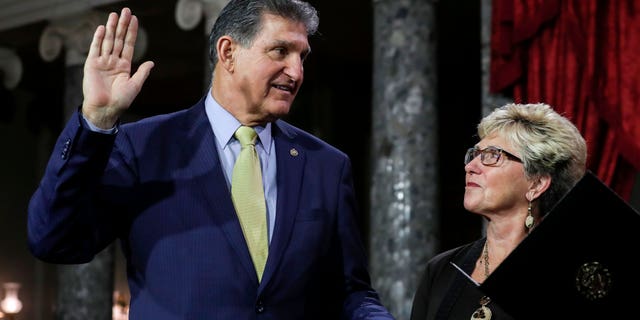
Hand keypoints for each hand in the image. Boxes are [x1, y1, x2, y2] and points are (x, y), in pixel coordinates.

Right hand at [81, 7, 153, 128]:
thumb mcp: (135, 85)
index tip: (134, 19)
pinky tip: (101, 29)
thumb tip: (151, 63)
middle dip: (121, 25)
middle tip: (125, 11)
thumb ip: (142, 72)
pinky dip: (98, 39)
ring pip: (107, 41)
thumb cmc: (120, 100)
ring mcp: (102, 62)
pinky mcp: (91, 65)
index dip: (131, 32)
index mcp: (124, 66)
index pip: (128, 44)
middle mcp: (113, 61)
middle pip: (118, 39)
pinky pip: (95, 49)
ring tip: (114, 15)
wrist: (105, 109)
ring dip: (110, 28)